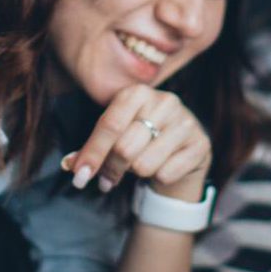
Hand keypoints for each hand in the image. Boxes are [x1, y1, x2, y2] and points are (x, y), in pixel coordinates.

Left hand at [63, 84, 210, 201]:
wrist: (182, 152)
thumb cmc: (141, 141)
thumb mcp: (114, 138)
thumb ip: (91, 149)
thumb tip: (69, 165)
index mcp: (138, 93)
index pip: (109, 125)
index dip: (92, 153)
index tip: (79, 176)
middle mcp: (164, 101)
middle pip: (125, 148)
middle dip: (112, 169)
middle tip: (108, 179)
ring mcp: (186, 121)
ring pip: (144, 164)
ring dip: (136, 174)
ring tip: (141, 166)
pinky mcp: (201, 144)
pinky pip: (166, 173)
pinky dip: (158, 178)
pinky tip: (163, 167)